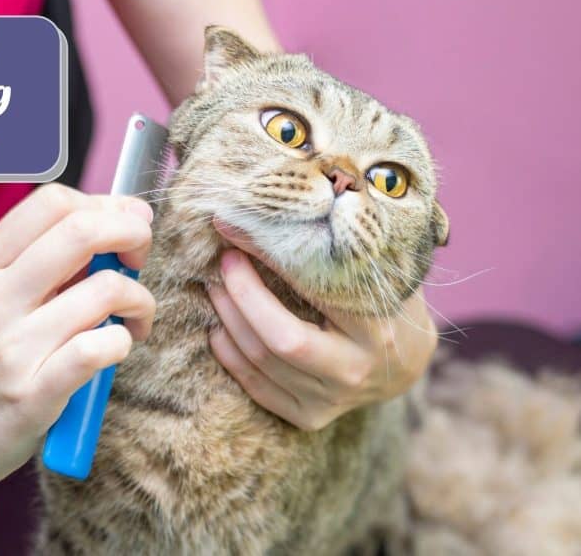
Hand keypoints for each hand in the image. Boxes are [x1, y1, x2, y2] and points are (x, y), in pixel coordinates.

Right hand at [0, 184, 154, 507]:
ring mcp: (12, 347)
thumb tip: (104, 231)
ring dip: (139, 300)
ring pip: (105, 291)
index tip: (123, 224)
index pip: (52, 201)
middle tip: (138, 259)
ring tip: (133, 319)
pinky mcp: (33, 393)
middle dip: (132, 235)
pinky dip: (123, 342)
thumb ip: (31, 265)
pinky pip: (99, 348)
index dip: (103, 205)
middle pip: (82, 231)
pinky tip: (116, 348)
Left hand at [208, 224, 436, 431]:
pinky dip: (230, 356)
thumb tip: (291, 206)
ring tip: (216, 286)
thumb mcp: (384, 273)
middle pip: (280, 339)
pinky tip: (219, 328)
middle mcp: (355, 371)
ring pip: (262, 362)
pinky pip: (257, 389)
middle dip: (242, 296)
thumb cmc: (390, 304)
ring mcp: (332, 400)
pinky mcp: (310, 417)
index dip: (269, 259)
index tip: (239, 229)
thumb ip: (348, 249)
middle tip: (225, 261)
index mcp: (379, 330)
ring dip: (228, 319)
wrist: (408, 365)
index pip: (314, 292)